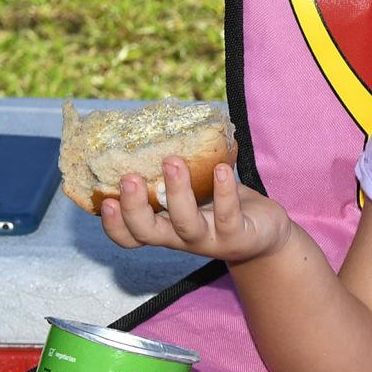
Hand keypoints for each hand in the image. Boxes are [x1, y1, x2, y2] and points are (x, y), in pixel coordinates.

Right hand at [99, 160, 294, 263]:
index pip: (130, 236)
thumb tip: (156, 132)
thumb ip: (174, 175)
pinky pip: (227, 214)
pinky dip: (223, 191)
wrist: (265, 234)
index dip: (114, 224)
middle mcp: (181, 238)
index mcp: (165, 228)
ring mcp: (208, 239)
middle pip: (148, 233)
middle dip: (134, 208)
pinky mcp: (237, 236)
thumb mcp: (195, 194)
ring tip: (172, 162)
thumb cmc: (222, 207)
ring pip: (185, 222)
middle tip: (130, 177)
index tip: (105, 200)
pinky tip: (220, 169)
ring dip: (176, 192)